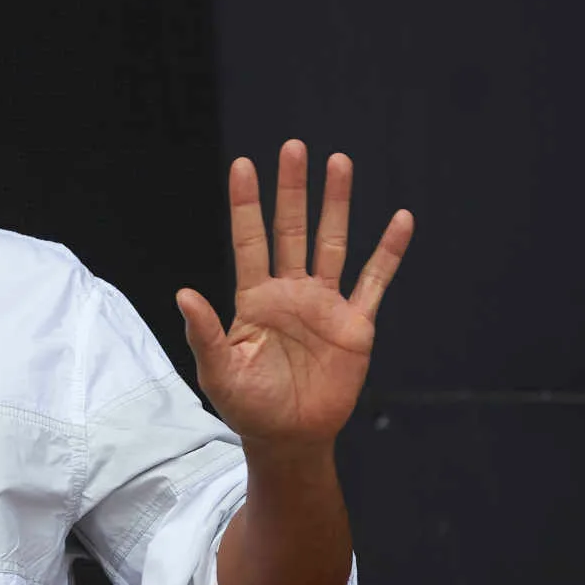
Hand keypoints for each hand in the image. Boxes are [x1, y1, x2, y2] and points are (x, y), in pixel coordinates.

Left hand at [176, 141, 413, 447]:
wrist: (290, 438)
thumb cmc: (248, 406)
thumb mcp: (219, 372)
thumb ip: (204, 333)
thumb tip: (183, 294)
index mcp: (254, 299)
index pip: (249, 241)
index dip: (246, 205)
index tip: (243, 165)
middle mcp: (290, 292)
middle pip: (292, 230)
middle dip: (293, 190)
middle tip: (295, 147)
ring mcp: (324, 304)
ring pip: (333, 243)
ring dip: (337, 204)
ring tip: (340, 162)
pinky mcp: (356, 324)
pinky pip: (374, 282)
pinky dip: (388, 253)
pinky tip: (400, 220)